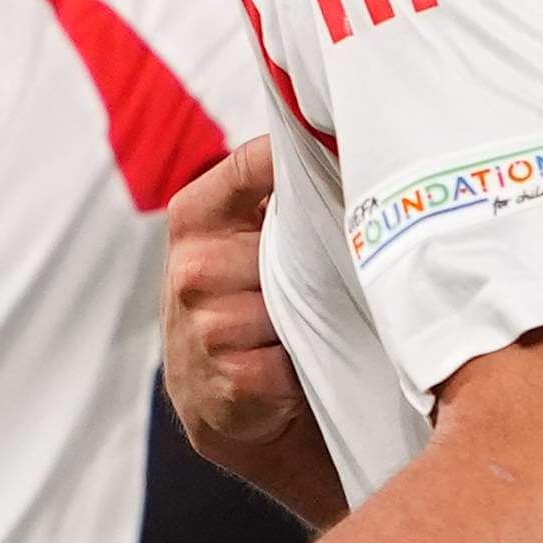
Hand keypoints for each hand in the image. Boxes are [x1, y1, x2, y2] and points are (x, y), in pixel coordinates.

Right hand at [164, 136, 307, 459]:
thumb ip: (276, 195)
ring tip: (309, 322)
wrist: (225, 402)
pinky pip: (300, 356)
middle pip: (295, 238)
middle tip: (335, 269)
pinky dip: (309, 362)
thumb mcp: (246, 240)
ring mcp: (206, 325)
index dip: (306, 160)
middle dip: (322, 256)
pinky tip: (297, 364)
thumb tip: (338, 140)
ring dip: (319, 313)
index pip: (255, 164)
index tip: (350, 157)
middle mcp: (192, 267)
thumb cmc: (249, 303)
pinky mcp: (232, 380)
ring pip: (300, 299)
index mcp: (195, 217)